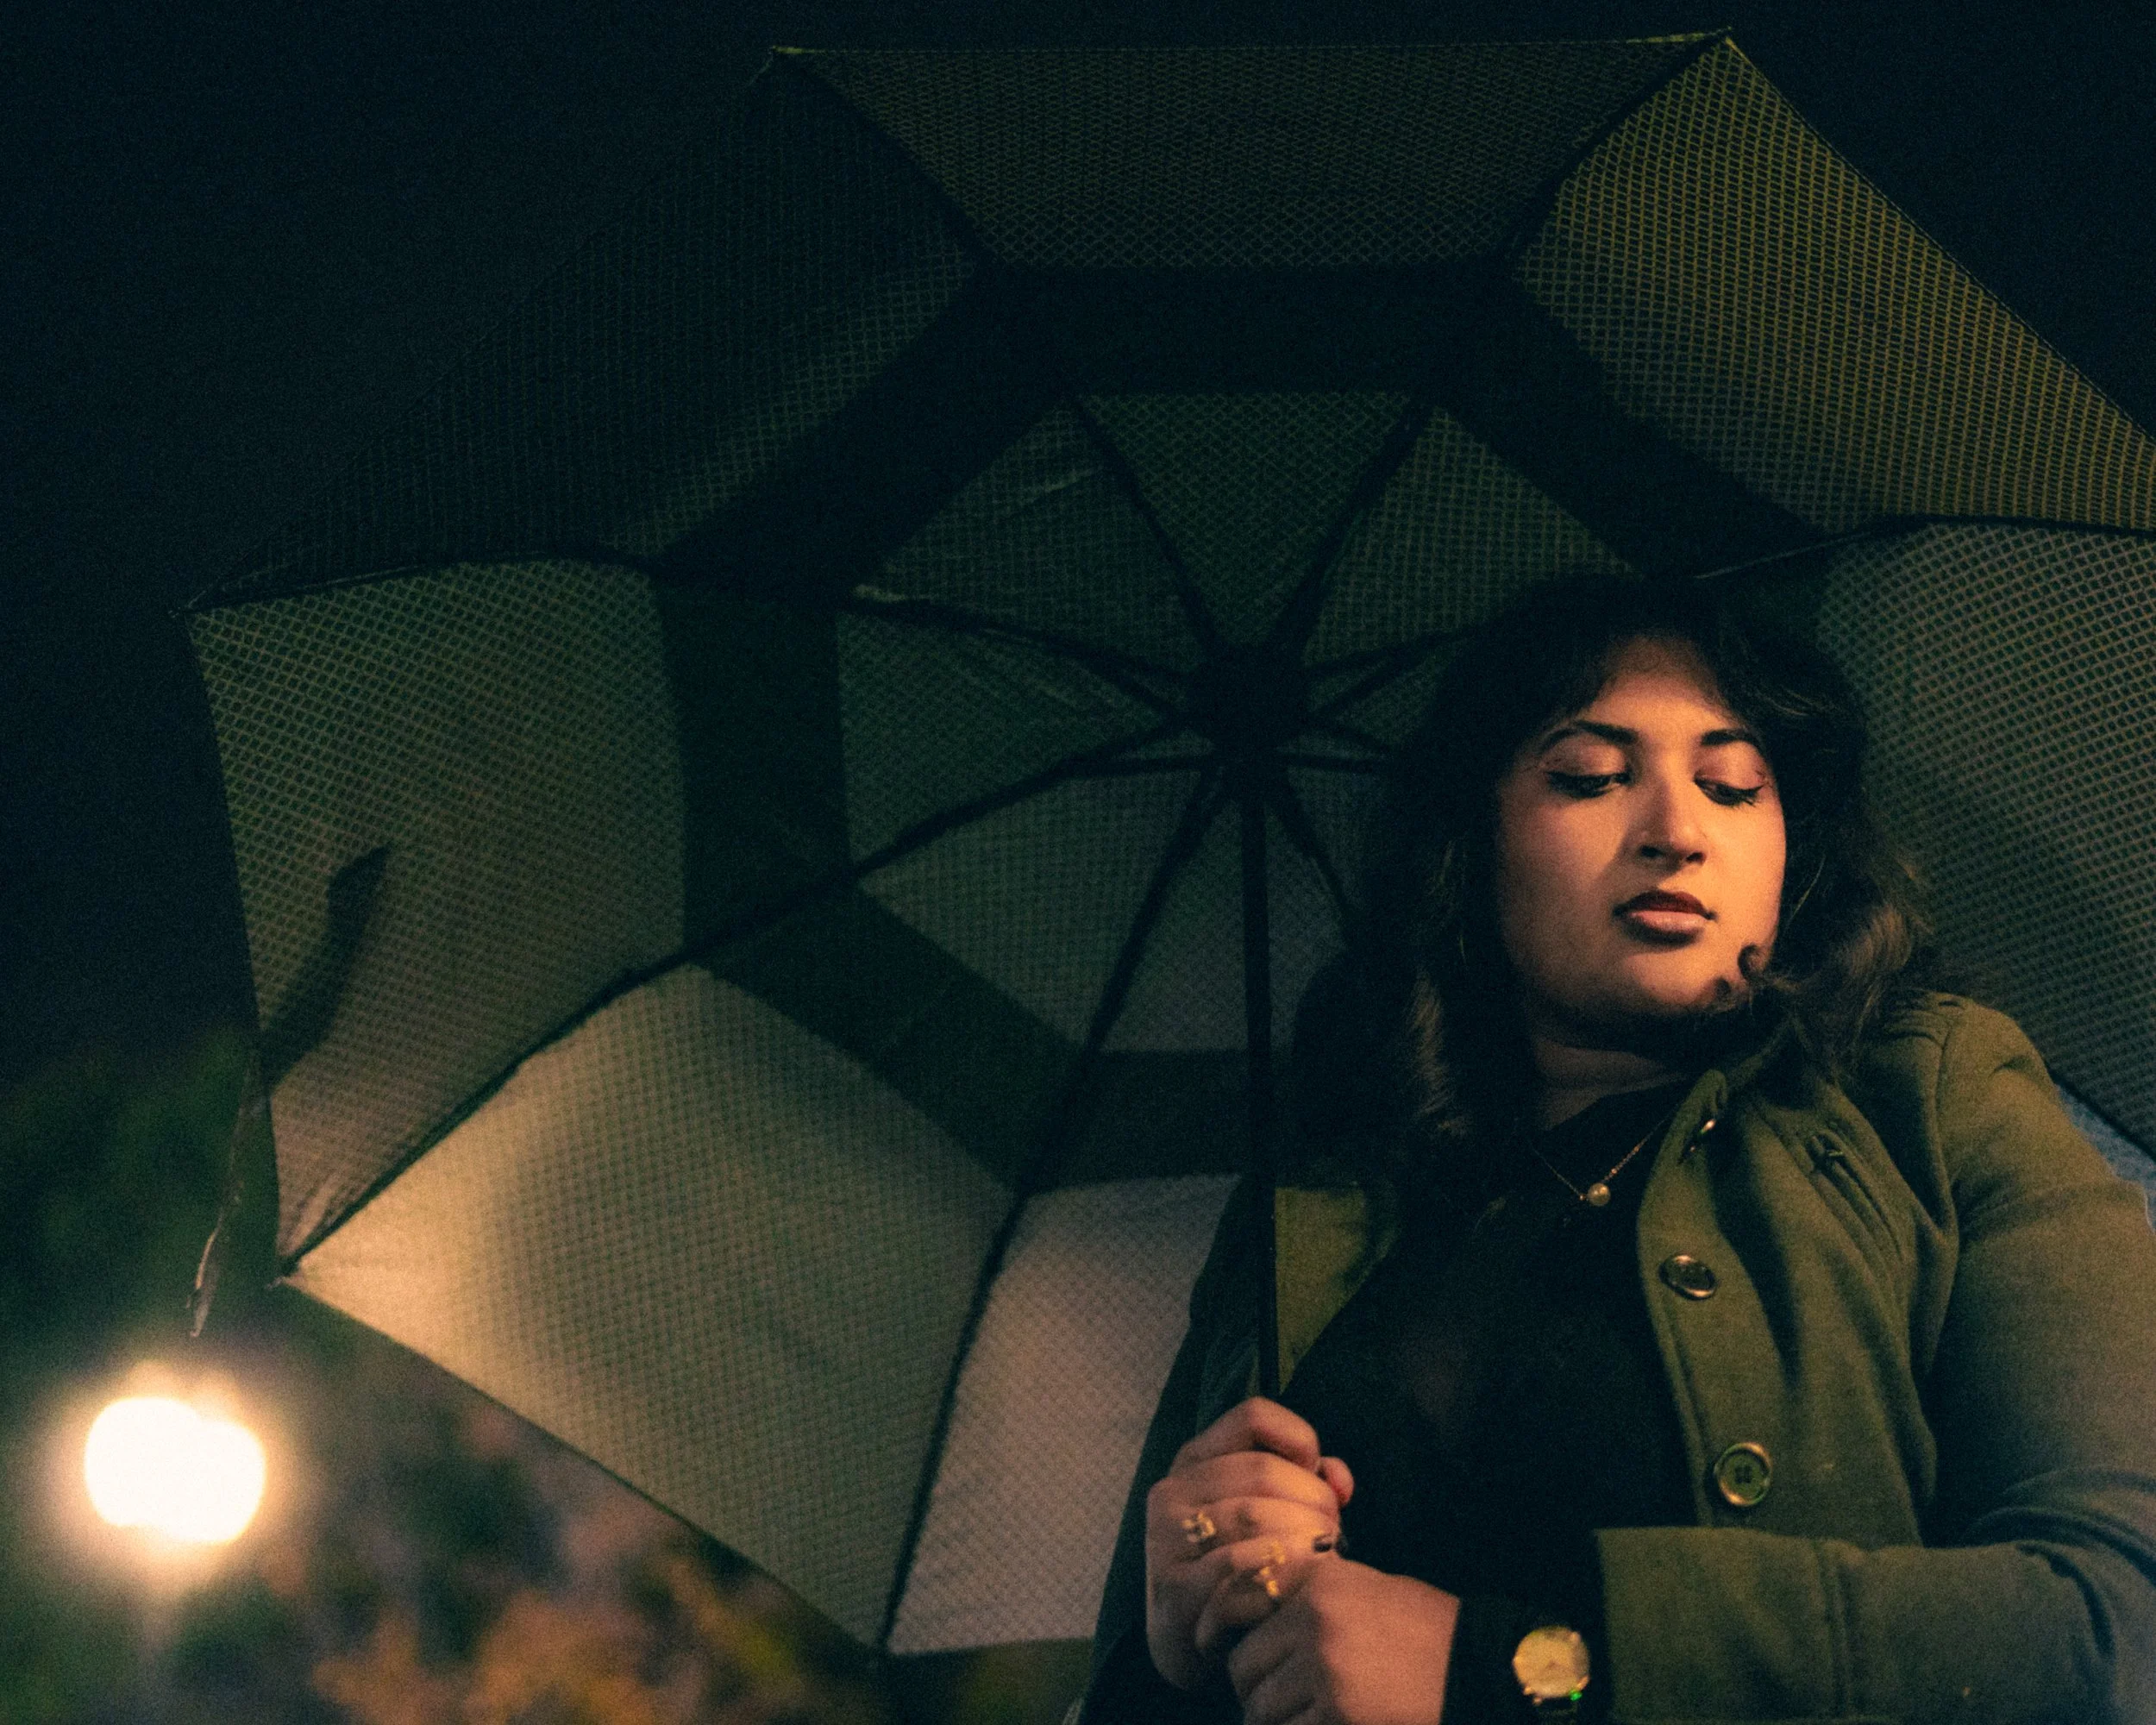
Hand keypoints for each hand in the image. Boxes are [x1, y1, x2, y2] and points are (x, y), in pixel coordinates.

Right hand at [1145, 1398, 1354, 1690]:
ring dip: (1303, 1544)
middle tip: (1331, 1539)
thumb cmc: (1248, 1569)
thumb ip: (1310, 1483)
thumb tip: (1339, 1479)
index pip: (1254, 1416)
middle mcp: (1172, 1490)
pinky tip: (1292, 1592)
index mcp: (1196, 1459)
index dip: (1301, 1441)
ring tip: (1319, 1566)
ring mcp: (1165, 1540)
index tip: (1321, 1484)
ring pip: (1254, 1516)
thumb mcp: (1273, 1513)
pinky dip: (1277, 1577)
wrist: (1196, 1644)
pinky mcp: (1172, 1589)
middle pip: (1265, 1471)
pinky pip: (1237, 1566)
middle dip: (1316, 1506)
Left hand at [1227, 1557, 1459, 1724]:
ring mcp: (1324, 1671)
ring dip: (1275, 1720)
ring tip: (1302, 1719)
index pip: (1243, 1608)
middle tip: (1275, 1704)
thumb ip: (1316, 1595)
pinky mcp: (1338, 1716)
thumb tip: (1262, 1614)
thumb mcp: (1372, 1589)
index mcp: (1320, 1583)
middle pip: (1245, 1667)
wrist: (1484, 1670)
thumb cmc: (1431, 1632)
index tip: (1229, 1655)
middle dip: (1255, 1689)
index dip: (1234, 1638)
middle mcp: (1314, 1621)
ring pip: (1260, 1709)